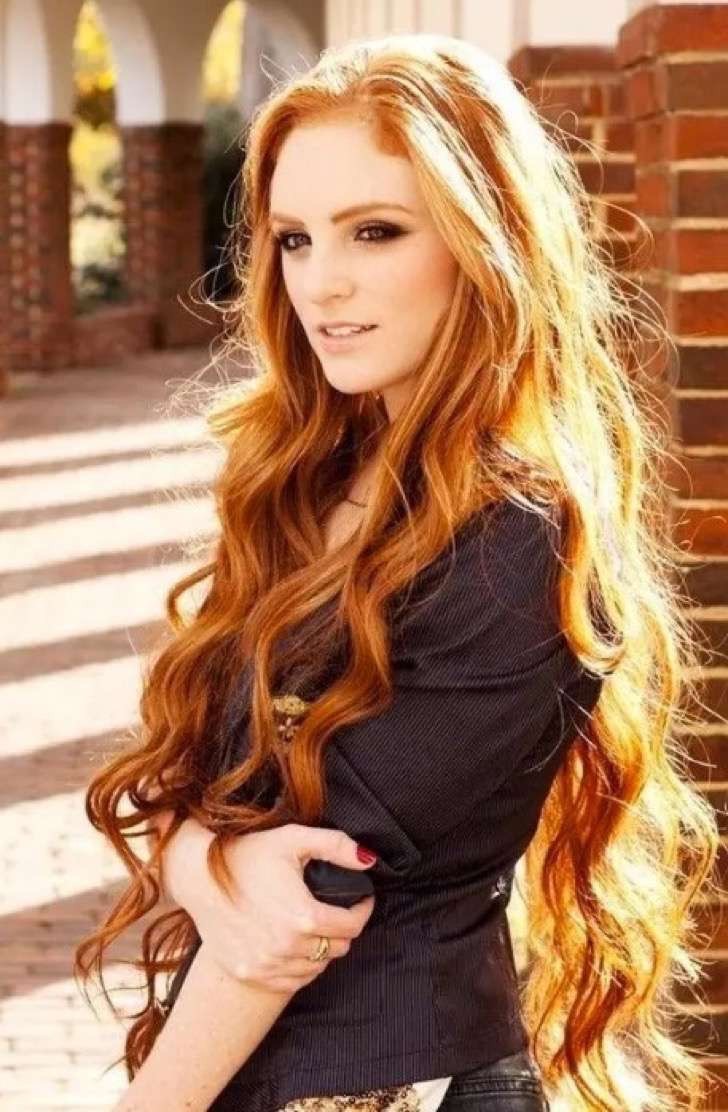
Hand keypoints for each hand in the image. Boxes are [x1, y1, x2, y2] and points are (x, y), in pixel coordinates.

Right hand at [164, 820, 376, 992]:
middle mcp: (287, 947)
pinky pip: (293, 981)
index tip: (361, 899)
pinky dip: (301, 966)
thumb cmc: (247, 854)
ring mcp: (267, 965)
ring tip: (316, 926)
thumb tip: (369, 860)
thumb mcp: (293, 839)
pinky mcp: (251, 974)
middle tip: (337, 910)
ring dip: (323, 948)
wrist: (198, 877)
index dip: (362, 910)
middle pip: (337, 949)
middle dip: (344, 928)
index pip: (352, 926)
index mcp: (303, 916)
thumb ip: (336, 846)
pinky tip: (295, 944)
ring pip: (317, 967)